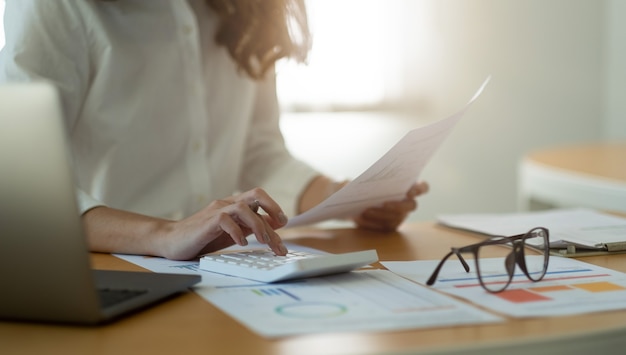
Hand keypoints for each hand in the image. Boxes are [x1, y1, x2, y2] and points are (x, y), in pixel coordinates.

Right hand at [159, 188, 288, 259]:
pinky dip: (237, 232)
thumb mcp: (233, 232)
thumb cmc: (203, 237)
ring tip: (264, 241)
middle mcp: (228, 204)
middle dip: (273, 208)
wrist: (172, 241)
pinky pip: (225, 220)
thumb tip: (275, 225)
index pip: (260, 201)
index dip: (275, 210)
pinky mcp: (207, 221)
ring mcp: (217, 211)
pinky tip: (241, 243)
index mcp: (235, 206)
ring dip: (258, 225)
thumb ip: (251, 226)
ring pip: (244, 207)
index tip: (285, 224)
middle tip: (283, 226)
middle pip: (256, 195)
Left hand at [352, 181, 428, 232]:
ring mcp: (400, 215)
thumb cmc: (359, 186)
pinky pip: (387, 227)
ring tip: (366, 211)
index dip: (419, 189)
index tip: (409, 190)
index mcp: (407, 186)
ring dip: (383, 214)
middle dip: (399, 205)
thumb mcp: (357, 179)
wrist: (350, 201)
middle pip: (412, 206)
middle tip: (385, 203)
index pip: (422, 188)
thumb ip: (354, 178)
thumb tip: (344, 181)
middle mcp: (406, 202)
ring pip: (397, 218)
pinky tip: (363, 218)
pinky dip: (375, 222)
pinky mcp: (391, 225)